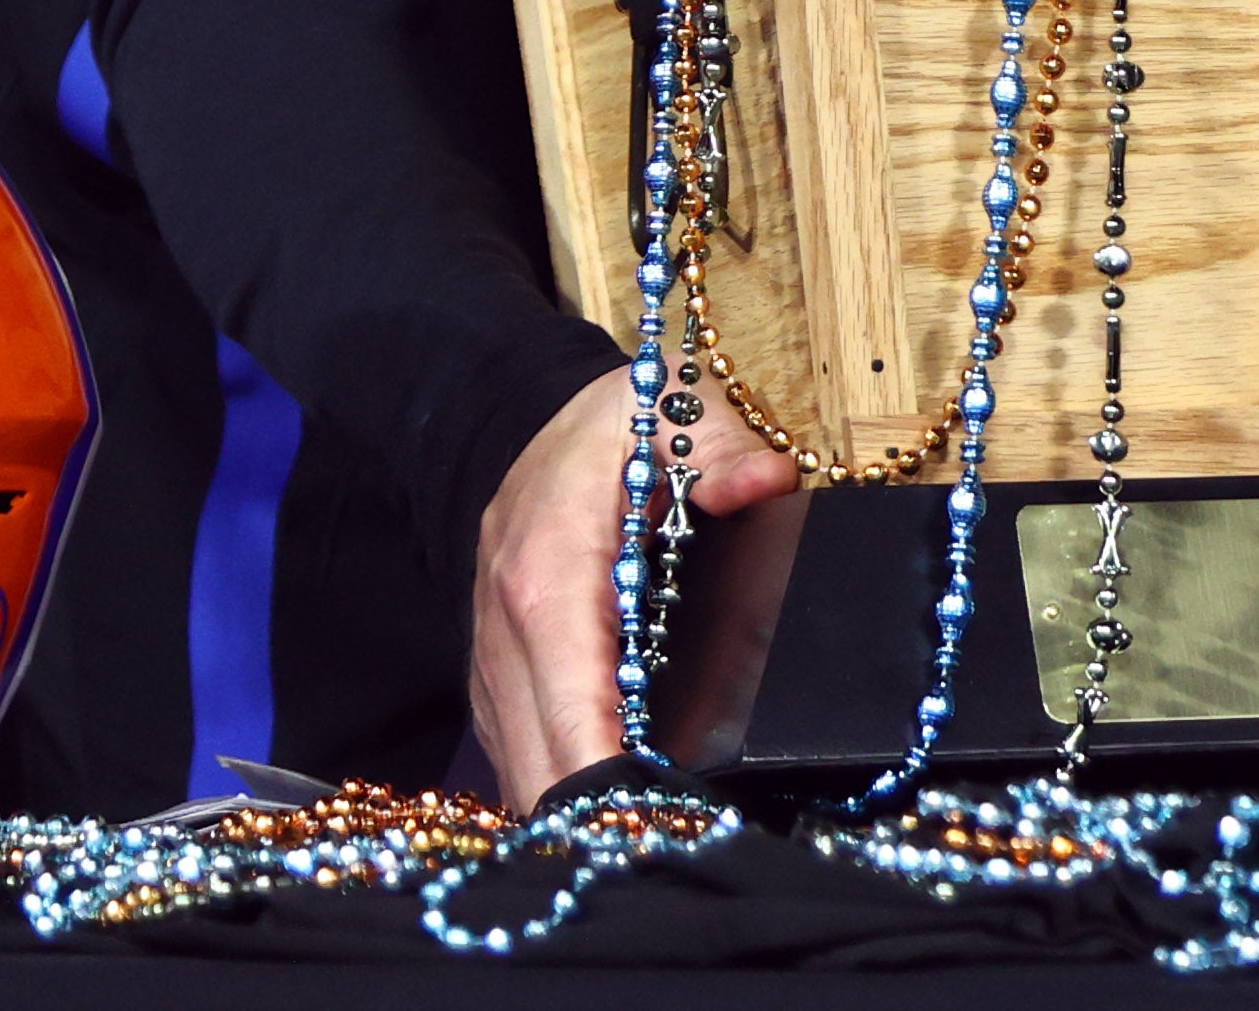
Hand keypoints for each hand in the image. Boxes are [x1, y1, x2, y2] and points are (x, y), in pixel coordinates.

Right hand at [470, 363, 803, 810]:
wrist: (522, 416)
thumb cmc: (609, 428)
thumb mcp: (674, 414)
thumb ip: (724, 452)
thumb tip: (765, 485)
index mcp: (548, 580)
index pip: (575, 711)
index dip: (616, 776)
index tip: (667, 817)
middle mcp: (506, 638)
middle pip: (542, 770)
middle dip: (603, 818)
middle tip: (679, 844)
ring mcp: (492, 667)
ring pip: (522, 777)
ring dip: (579, 813)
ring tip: (655, 836)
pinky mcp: (496, 684)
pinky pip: (518, 758)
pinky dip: (561, 787)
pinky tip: (615, 809)